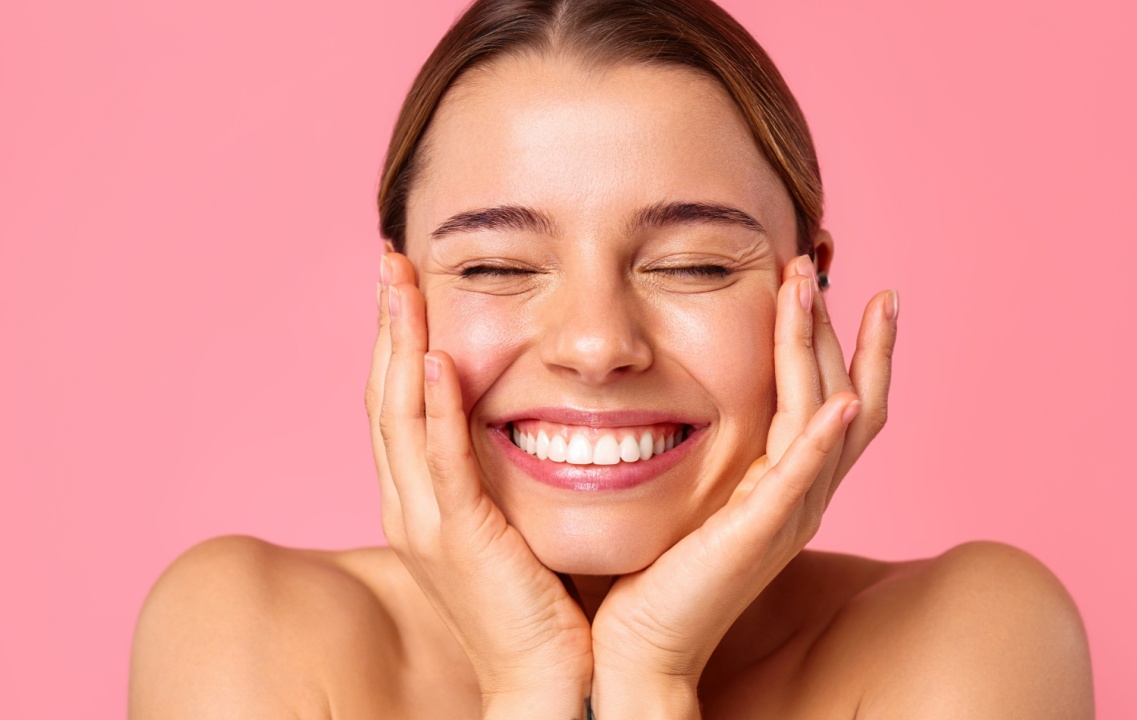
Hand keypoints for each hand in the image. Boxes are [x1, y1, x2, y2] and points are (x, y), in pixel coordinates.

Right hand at [366, 252, 592, 715]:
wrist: (549, 680)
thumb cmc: (544, 602)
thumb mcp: (515, 519)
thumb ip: (506, 470)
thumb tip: (530, 416)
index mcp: (423, 499)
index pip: (401, 402)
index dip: (398, 339)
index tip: (406, 283)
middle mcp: (410, 504)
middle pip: (385, 396)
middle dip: (387, 325)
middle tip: (390, 259)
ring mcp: (426, 523)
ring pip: (399, 417)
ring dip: (400, 346)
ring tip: (400, 284)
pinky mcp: (458, 540)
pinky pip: (440, 463)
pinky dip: (436, 410)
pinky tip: (438, 361)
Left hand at [588, 255, 898, 712]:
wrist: (640, 646)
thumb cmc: (655, 571)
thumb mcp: (695, 491)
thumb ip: (709, 446)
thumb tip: (684, 389)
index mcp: (787, 484)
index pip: (841, 401)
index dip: (855, 346)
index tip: (848, 286)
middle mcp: (801, 496)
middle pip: (848, 397)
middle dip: (837, 326)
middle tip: (816, 263)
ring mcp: (786, 515)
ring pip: (826, 418)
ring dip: (820, 349)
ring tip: (806, 287)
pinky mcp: (758, 536)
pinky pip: (801, 478)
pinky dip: (824, 439)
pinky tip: (837, 398)